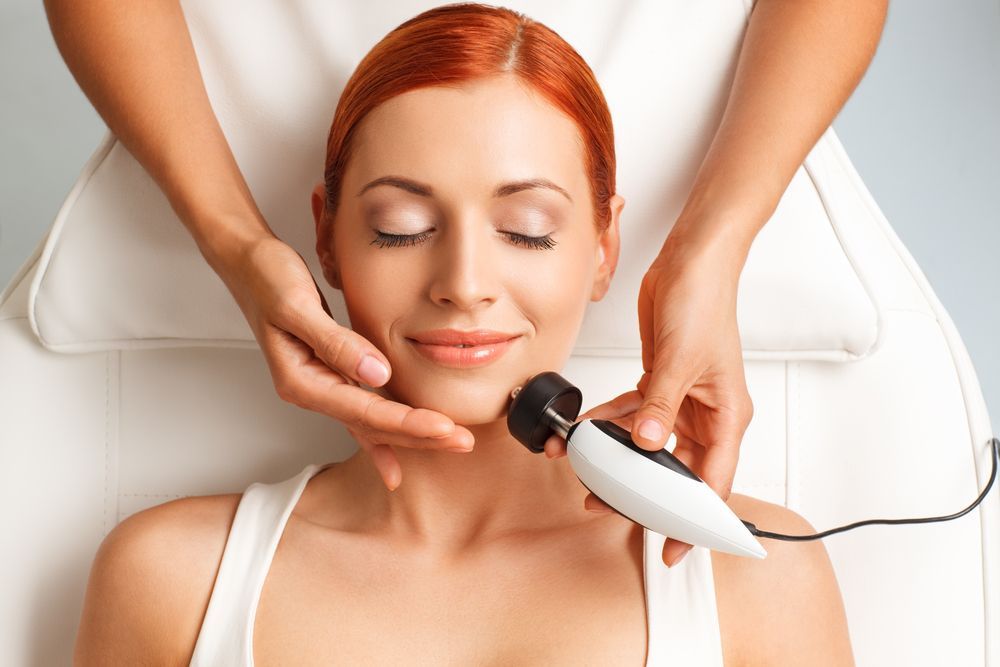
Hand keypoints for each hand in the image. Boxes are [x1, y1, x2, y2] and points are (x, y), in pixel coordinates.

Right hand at [217, 234, 474, 490]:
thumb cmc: (267, 278)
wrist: (248, 263)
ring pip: (373, 420)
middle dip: (420, 436)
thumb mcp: (296, 305)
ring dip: (412, 433)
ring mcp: (322, 384)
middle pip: (373, 425)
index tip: (444, 428)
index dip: (407, 422)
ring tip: (452, 442)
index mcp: (301, 380)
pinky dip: (388, 427)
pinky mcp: (332, 372)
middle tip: (463, 442)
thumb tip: (377, 374)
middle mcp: (311, 390)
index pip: (364, 411)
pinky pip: (365, 407)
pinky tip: (404, 450)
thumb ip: (335, 342)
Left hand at [544, 232, 753, 566]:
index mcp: (727, 416)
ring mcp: (681, 400)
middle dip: (640, 491)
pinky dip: (610, 422)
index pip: (713, 484)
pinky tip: (586, 429)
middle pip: (675, 471)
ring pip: (648, 446)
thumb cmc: (706, 304)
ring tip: (584, 470)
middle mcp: (706, 414)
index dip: (693, 523)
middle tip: (605, 507)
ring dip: (616, 455)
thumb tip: (647, 446)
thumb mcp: (681, 359)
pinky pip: (632, 414)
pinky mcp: (659, 384)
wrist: (690, 263)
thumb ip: (661, 406)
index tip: (671, 551)